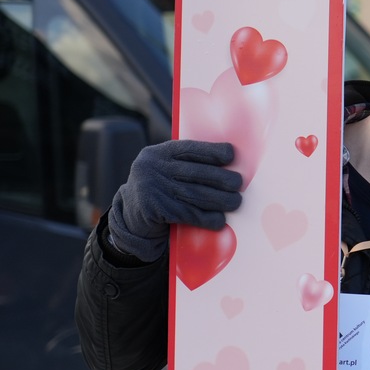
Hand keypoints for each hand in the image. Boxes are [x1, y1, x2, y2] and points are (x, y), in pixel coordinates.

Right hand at [106, 140, 242, 261]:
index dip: (212, 151)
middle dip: (222, 179)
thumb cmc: (159, 189)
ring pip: (196, 194)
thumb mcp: (165, 170)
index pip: (190, 148)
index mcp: (158, 153)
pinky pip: (188, 213)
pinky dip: (207, 218)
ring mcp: (152, 188)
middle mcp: (152, 167)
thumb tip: (229, 164)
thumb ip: (187, 164)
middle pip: (197, 172)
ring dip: (221, 200)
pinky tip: (219, 220)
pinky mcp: (154, 209)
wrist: (131, 216)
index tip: (231, 155)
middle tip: (238, 184)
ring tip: (235, 202)